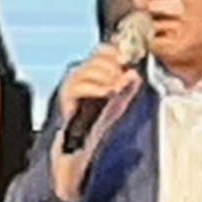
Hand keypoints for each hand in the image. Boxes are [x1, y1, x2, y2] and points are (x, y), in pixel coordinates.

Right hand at [51, 46, 142, 200]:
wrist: (81, 149)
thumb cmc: (97, 127)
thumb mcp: (118, 104)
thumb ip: (126, 88)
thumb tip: (134, 74)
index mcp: (94, 74)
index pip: (103, 52)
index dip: (116, 53)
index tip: (127, 60)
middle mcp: (81, 77)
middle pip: (96, 57)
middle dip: (114, 66)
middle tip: (123, 78)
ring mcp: (72, 87)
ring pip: (88, 69)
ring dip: (106, 75)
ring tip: (117, 87)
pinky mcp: (67, 100)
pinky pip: (78, 86)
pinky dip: (96, 87)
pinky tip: (108, 91)